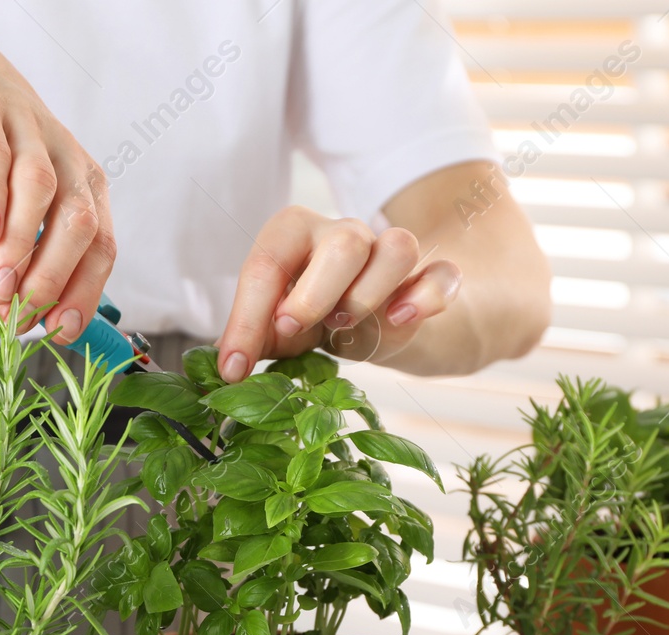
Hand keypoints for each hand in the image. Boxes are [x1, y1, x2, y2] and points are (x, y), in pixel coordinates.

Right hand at [0, 15, 114, 342]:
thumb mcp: (13, 206)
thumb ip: (19, 254)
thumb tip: (10, 315)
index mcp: (84, 187)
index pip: (100, 248)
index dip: (83, 293)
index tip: (58, 331)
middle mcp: (66, 160)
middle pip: (78, 225)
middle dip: (52, 279)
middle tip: (19, 315)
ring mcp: (28, 133)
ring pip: (40, 194)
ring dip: (20, 249)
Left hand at [215, 206, 460, 381]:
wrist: (374, 322)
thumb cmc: (313, 319)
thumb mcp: (276, 329)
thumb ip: (253, 338)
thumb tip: (226, 366)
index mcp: (295, 234)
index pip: (268, 264)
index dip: (247, 318)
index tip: (236, 365)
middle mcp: (344, 234)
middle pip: (345, 241)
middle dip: (315, 294)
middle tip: (294, 329)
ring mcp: (389, 252)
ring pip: (399, 247)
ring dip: (369, 294)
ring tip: (344, 325)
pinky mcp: (428, 278)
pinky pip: (441, 276)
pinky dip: (425, 298)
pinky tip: (400, 320)